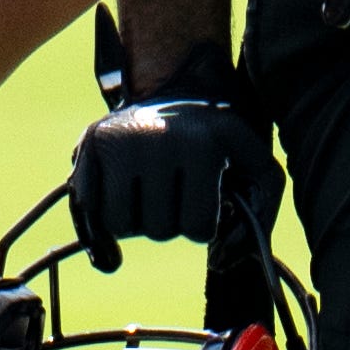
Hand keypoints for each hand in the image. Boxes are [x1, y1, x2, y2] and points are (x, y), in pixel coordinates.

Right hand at [68, 61, 264, 270]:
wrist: (176, 88)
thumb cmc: (217, 141)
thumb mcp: (255, 163)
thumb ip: (261, 213)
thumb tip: (224, 260)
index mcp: (204, 145)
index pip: (198, 228)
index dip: (202, 224)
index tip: (203, 198)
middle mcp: (158, 138)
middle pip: (158, 230)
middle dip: (168, 221)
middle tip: (173, 191)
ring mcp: (120, 139)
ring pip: (118, 226)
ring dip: (136, 220)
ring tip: (149, 190)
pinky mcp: (91, 142)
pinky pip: (87, 209)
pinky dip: (101, 212)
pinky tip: (121, 192)